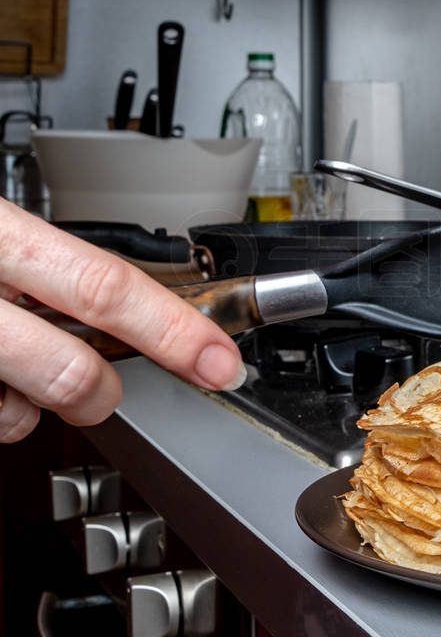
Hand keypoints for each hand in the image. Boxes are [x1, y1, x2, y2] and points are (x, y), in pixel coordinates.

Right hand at [0, 200, 244, 442]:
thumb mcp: (1, 229)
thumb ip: (60, 266)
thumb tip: (146, 300)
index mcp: (4, 238)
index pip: (108, 286)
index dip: (174, 329)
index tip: (220, 359)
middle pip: (73, 368)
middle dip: (107, 391)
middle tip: (105, 387)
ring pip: (28, 408)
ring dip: (49, 401)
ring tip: (31, 369)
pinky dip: (7, 407)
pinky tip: (1, 377)